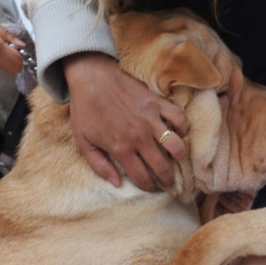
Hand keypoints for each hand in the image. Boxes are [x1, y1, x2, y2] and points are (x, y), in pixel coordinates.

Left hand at [63, 52, 187, 190]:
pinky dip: (183, 128)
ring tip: (176, 158)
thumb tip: (116, 183)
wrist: (91, 77)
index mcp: (121, 149)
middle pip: (163, 167)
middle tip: (167, 180)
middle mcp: (139, 137)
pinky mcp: (157, 103)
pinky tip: (178, 132)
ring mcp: (150, 119)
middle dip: (167, 179)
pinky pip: (179, 118)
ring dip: (179, 156)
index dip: (149, 187)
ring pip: (177, 146)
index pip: (142, 178)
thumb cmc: (85, 110)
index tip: (152, 187)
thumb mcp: (83, 142)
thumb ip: (99, 165)